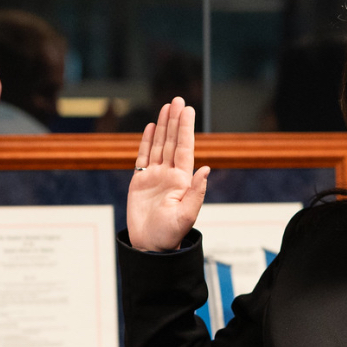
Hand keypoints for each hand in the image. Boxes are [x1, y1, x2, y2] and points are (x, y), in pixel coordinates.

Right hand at [127, 97, 210, 251]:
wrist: (150, 247)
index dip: (185, 129)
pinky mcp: (140, 182)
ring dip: (163, 126)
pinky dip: (147, 141)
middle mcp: (170, 175)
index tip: (187, 110)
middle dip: (175, 121)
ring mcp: (155, 177)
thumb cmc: (170, 235)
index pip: (184, 148)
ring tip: (166, 107)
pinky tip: (151, 127)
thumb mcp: (186, 215)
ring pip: (159, 146)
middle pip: (172, 142)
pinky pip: (144, 157)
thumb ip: (196, 192)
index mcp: (182, 181)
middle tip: (177, 99)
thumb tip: (206, 169)